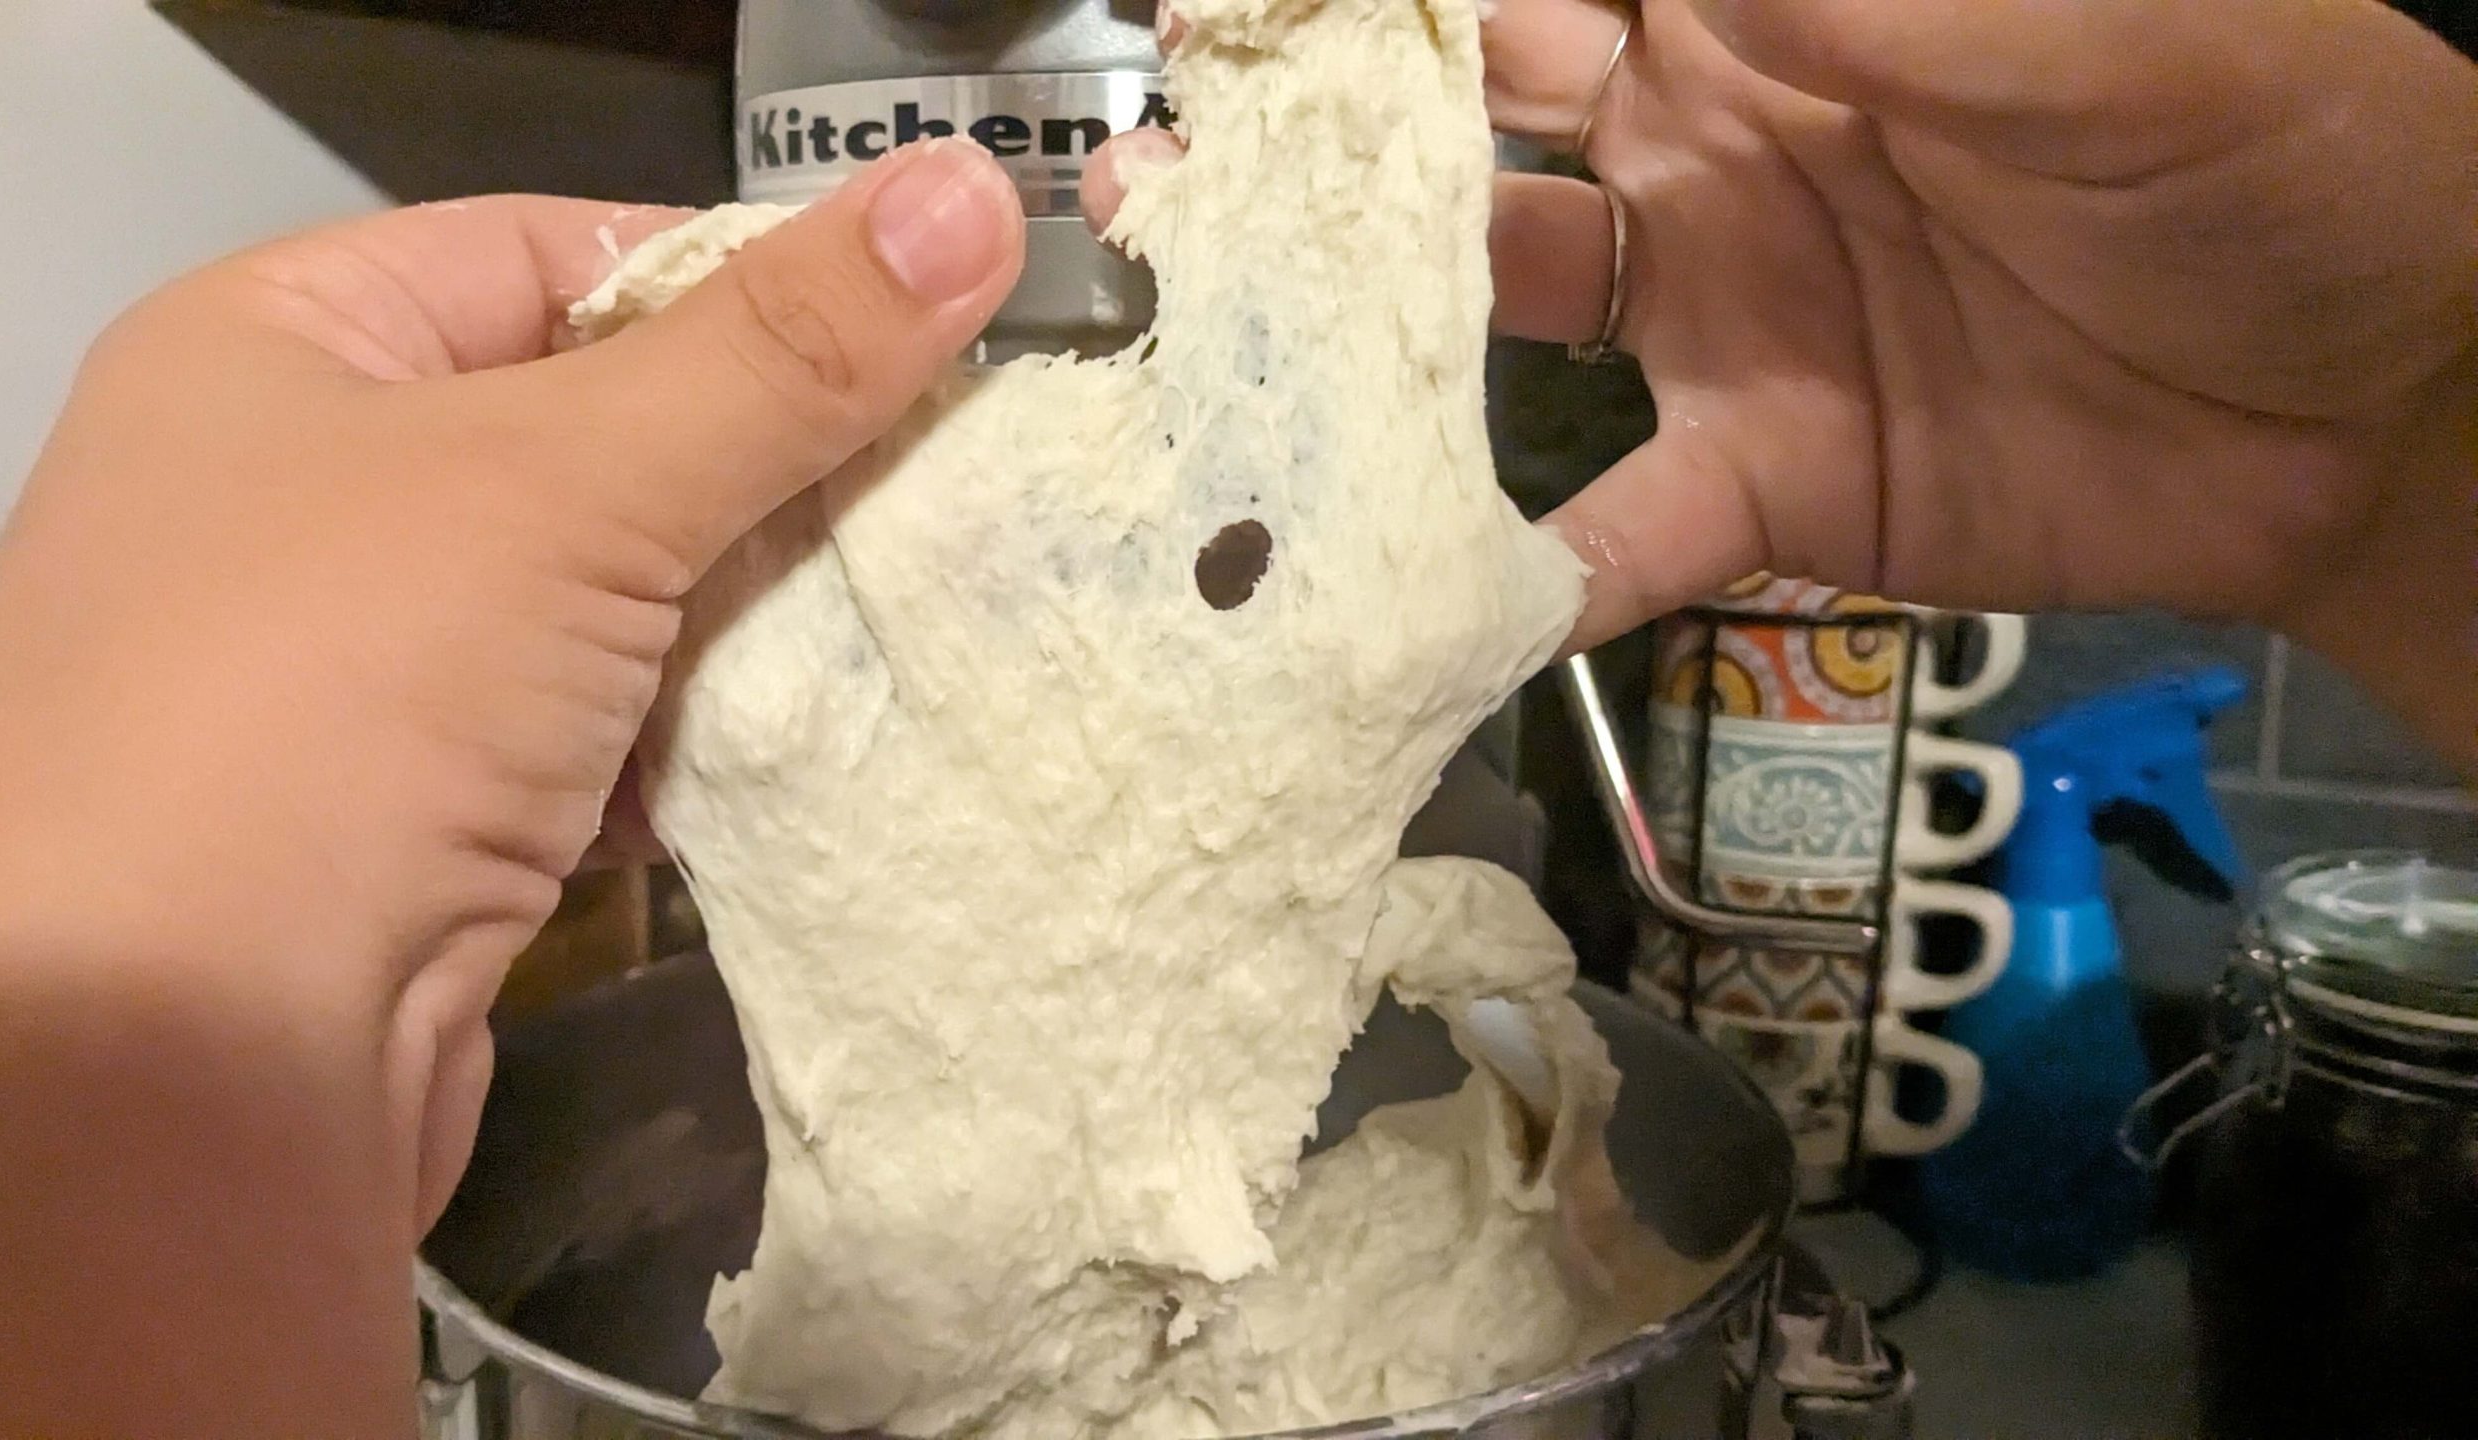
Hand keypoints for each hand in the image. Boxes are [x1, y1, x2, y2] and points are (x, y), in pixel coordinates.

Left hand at [0, 140, 1021, 1436]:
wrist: (170, 1079)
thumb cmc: (337, 700)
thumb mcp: (569, 482)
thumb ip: (780, 352)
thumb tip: (979, 186)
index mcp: (275, 348)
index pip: (553, 252)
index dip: (736, 284)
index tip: (918, 332)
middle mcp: (290, 495)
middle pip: (592, 431)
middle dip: (766, 470)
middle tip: (957, 479)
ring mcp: (344, 676)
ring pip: (604, 601)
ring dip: (742, 622)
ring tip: (914, 609)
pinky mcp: (407, 828)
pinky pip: (590, 738)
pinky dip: (690, 743)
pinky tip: (802, 748)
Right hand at [1100, 0, 2476, 760]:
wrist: (2374, 394)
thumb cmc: (2261, 148)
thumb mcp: (2075, 37)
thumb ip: (1876, 11)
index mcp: (1755, 18)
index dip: (1392, 13)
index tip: (1240, 15)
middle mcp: (1696, 161)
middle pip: (1465, 149)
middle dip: (1318, 154)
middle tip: (1164, 170)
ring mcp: (1711, 331)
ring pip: (1486, 329)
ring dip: (1352, 347)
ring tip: (1210, 360)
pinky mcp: (1757, 490)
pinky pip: (1600, 538)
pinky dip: (1501, 582)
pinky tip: (1388, 612)